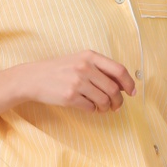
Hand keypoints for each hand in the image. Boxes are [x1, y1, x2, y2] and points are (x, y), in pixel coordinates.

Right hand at [14, 50, 136, 111]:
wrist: (33, 77)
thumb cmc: (59, 70)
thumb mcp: (79, 61)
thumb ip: (100, 69)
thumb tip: (123, 85)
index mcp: (90, 56)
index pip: (119, 69)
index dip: (129, 83)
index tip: (132, 92)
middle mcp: (85, 67)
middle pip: (113, 89)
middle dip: (119, 101)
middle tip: (116, 106)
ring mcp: (77, 82)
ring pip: (104, 100)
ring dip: (106, 108)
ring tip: (102, 107)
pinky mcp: (70, 97)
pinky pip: (91, 108)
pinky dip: (93, 110)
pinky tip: (89, 107)